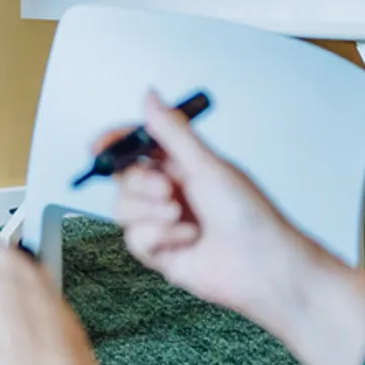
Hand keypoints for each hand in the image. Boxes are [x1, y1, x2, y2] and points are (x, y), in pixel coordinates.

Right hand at [112, 92, 305, 321]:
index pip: (136, 146)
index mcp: (182, 165)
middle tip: (166, 189)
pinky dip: (159, 237)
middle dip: (140, 184)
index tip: (99, 145)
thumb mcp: (208, 165)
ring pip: (123, 209)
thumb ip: (172, 132)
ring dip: (150, 212)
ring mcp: (164, 223)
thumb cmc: (251, 216)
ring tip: (180, 216)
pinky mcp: (161, 252)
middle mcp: (170, 192)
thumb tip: (150, 96)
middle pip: (124, 178)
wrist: (265, 268)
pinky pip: (135, 239)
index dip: (115, 144)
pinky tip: (188, 239)